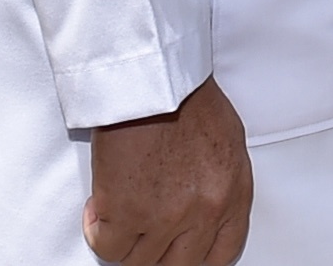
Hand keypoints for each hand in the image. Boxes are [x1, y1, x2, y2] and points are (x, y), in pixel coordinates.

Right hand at [85, 77, 252, 265]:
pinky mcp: (127, 214)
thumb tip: (203, 208)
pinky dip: (98, 233)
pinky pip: (108, 248)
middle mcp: (205, 212)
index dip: (197, 257)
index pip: (223, 252)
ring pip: (140, 261)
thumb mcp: (227, 143)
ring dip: (126, 242)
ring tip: (119, 214)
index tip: (179, 251)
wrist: (155, 84)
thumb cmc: (188, 100)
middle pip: (180, 265)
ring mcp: (166, 217)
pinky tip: (99, 209)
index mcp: (234, 193)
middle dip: (158, 254)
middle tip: (142, 234)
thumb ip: (220, 184)